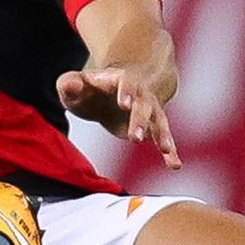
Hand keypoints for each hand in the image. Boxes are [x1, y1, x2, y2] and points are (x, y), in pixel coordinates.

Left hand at [59, 66, 180, 168]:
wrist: (106, 94)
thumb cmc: (86, 88)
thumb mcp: (72, 84)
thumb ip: (69, 83)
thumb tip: (72, 84)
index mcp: (120, 79)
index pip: (126, 82)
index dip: (126, 91)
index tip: (123, 103)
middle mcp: (139, 94)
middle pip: (144, 105)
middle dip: (140, 120)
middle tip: (135, 138)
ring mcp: (147, 110)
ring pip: (158, 121)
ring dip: (162, 135)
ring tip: (166, 150)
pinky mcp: (150, 128)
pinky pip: (162, 139)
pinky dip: (170, 152)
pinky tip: (175, 165)